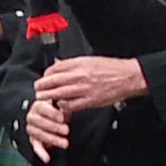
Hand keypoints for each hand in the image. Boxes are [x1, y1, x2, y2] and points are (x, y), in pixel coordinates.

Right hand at [24, 96, 70, 156]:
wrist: (51, 117)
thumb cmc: (59, 109)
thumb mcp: (61, 104)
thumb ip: (63, 104)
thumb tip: (65, 103)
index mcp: (38, 105)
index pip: (42, 108)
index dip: (52, 113)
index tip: (62, 118)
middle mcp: (31, 117)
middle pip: (40, 122)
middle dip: (54, 127)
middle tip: (67, 130)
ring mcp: (31, 129)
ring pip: (39, 134)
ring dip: (52, 139)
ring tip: (65, 143)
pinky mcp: (33, 140)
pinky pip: (36, 146)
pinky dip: (41, 153)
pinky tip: (47, 159)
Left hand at [34, 55, 148, 111]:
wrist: (129, 77)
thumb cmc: (112, 68)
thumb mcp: (91, 60)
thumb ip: (74, 64)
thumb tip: (60, 65)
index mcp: (80, 63)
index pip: (55, 68)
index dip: (46, 74)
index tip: (44, 77)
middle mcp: (80, 75)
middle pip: (53, 80)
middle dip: (42, 85)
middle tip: (37, 88)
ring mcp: (84, 89)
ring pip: (59, 93)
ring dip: (48, 96)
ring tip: (42, 98)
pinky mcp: (90, 101)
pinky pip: (70, 105)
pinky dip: (63, 105)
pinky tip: (61, 105)